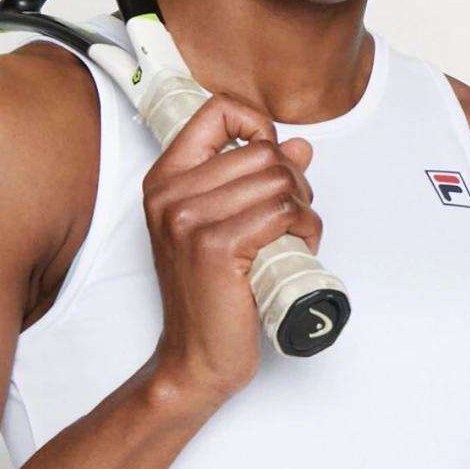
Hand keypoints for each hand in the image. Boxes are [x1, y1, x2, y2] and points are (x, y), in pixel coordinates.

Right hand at [142, 96, 319, 410]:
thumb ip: (252, 181)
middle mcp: (170, 195)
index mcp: (164, 181)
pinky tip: (297, 247)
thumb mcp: (220, 227)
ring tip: (294, 236)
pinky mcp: (216, 247)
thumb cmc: (210, 298)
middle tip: (292, 217)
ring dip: (303, 208)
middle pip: (261, 150)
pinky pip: (283, 212)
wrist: (195, 358)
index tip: (269, 160)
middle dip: (293, 180)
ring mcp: (189, 220)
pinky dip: (305, 228)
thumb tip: (297, 147)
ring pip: (278, 180)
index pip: (217, 110)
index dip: (257, 126)